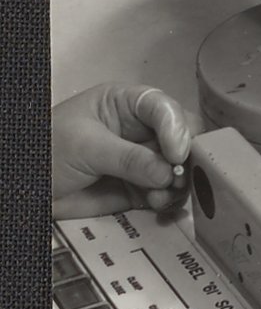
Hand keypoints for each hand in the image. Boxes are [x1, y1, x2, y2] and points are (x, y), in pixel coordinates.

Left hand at [52, 83, 199, 217]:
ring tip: (161, 195)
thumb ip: (128, 158)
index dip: (176, 128)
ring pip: (180, 168)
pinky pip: (168, 193)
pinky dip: (170, 200)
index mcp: (127, 104)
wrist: (26, 190)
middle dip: (186, 156)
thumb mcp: (86, 147)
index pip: (164, 108)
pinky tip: (158, 204)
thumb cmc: (47, 151)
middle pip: (183, 136)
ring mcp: (144, 160)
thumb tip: (167, 173)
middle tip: (178, 175)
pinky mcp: (142, 188)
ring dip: (178, 183)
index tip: (176, 154)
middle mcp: (142, 129)